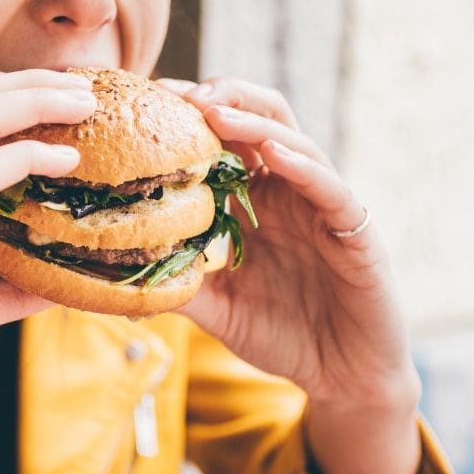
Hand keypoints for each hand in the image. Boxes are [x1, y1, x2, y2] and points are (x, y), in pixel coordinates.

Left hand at [158, 77, 419, 409]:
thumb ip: (180, 285)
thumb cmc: (284, 336)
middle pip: (262, 120)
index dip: (193, 116)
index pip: (226, 141)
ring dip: (254, 123)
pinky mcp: (356, 231)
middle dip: (224, 97)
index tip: (152, 102)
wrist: (344, 378)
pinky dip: (303, 167)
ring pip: (294, 143)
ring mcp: (324, 208)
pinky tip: (274, 155)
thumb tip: (118, 277)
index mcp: (257, 202)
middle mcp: (290, 193)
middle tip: (181, 94)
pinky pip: (331, 190)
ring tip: (215, 111)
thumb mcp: (218, 308)